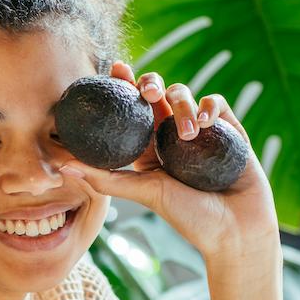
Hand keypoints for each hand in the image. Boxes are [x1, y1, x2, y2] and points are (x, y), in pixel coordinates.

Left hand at [58, 60, 279, 263]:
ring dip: (183, 105)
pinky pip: (215, 103)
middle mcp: (172, 138)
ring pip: (185, 96)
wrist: (236, 230)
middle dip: (151, 84)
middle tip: (147, 91)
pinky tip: (206, 121)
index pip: (131, 112)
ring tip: (188, 132)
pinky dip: (209, 106)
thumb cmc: (191, 218)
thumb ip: (107, 178)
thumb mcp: (146, 193)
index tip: (114, 68)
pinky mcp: (228, 130)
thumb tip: (64, 168)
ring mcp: (201, 132)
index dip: (123, 86)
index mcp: (149, 151)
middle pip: (157, 96)